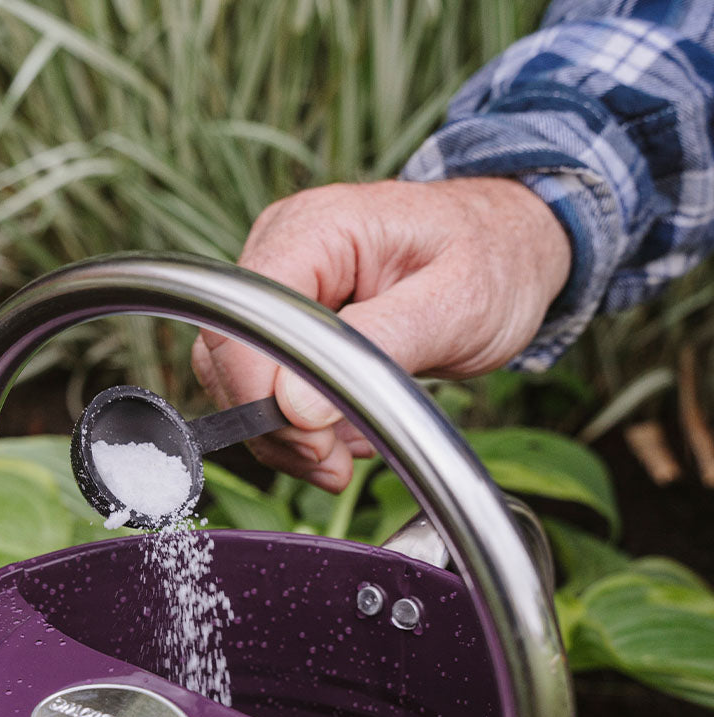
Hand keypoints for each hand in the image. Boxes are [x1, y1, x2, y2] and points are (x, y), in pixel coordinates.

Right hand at [192, 177, 570, 490]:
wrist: (512, 248)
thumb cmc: (495, 261)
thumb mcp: (457, 303)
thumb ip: (377, 347)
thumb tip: (295, 407)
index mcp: (318, 229)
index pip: (242, 317)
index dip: (258, 392)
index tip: (315, 443)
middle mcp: (282, 249)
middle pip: (229, 352)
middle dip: (275, 424)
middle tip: (334, 462)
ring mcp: (281, 284)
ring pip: (240, 377)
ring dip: (286, 434)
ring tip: (346, 454)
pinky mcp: (290, 318)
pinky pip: (266, 383)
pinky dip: (298, 425)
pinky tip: (346, 432)